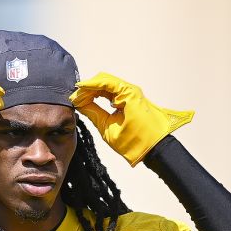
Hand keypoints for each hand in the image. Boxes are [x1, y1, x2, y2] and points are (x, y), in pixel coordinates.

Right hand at [69, 72, 193, 165]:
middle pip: (105, 81)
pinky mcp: (131, 100)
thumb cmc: (137, 142)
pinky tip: (91, 101)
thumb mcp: (109, 129)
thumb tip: (79, 103)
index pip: (103, 82)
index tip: (75, 92)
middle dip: (89, 88)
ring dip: (94, 91)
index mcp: (128, 94)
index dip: (87, 86)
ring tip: (81, 101)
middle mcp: (131, 90)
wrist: (156, 149)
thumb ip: (93, 113)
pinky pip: (113, 92)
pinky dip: (101, 95)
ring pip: (108, 86)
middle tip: (75, 98)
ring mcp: (132, 94)